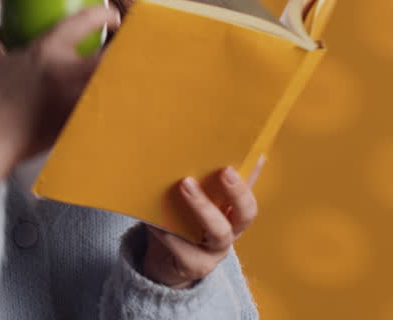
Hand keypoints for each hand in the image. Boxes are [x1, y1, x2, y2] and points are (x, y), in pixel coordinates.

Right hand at [0, 3, 120, 180]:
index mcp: (45, 52)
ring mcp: (76, 100)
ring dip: (125, 76)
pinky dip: (112, 102)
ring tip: (134, 73)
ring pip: (114, 82)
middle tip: (135, 44)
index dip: (104, 13)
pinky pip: (104, 107)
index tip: (112, 16)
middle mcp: (65, 72)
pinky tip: (117, 102)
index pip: (84, 22)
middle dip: (130, 46)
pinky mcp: (81, 123)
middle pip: (112, 54)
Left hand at [140, 155, 265, 288]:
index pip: (249, 189)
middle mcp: (231, 230)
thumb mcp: (187, 201)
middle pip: (246, 212)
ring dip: (203, 207)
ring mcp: (216, 251)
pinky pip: (184, 247)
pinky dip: (167, 231)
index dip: (255, 173)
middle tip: (225, 171)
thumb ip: (193, 181)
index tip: (256, 151)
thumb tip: (183, 145)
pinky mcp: (196, 265)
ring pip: (219, 231)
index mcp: (232, 211)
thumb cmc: (177, 224)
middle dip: (237, 191)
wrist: (164, 263)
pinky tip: (153, 219)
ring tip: (185, 184)